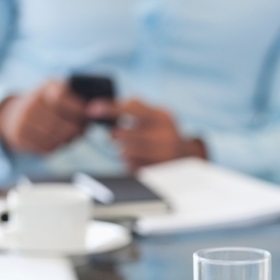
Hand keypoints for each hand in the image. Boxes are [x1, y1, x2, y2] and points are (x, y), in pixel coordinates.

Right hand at [0, 80, 86, 153]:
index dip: (78, 109)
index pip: (61, 97)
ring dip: (67, 139)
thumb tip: (94, 115)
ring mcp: (23, 119)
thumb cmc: (48, 105)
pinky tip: (56, 140)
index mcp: (46, 88)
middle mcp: (31, 102)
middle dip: (77, 129)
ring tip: (69, 135)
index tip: (89, 115)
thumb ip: (77, 100)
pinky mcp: (19, 136)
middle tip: (82, 130)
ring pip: (56, 138)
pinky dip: (56, 146)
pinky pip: (46, 148)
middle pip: (62, 123)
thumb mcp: (60, 93)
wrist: (14, 114)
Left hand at [87, 98, 205, 172]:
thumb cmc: (162, 131)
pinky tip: (139, 159)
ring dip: (122, 150)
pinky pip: (131, 166)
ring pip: (125, 152)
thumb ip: (134, 107)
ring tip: (131, 148)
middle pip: (124, 134)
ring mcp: (164, 155)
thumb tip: (102, 109)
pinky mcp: (158, 171)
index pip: (133, 108)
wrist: (186, 155)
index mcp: (163, 117)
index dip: (111, 108)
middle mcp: (166, 135)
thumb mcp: (155, 115)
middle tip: (115, 135)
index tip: (92, 109)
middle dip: (115, 135)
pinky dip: (129, 162)